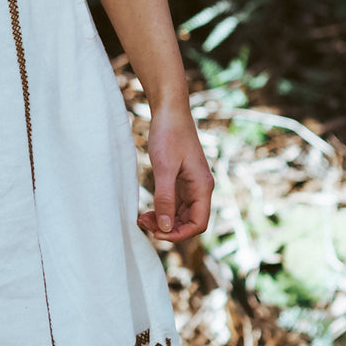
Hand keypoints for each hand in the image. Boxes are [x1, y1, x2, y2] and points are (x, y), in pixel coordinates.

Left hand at [138, 103, 212, 242]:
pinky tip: (148, 210)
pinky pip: (174, 203)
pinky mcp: (181, 180)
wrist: (169, 110)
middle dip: (168, 228)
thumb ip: (165, 198)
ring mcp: (191, 184)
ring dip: (164, 221)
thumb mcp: (164, 168)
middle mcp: (200, 188)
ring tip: (142, 218)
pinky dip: (162, 209)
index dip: (179, 234)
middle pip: (189, 222)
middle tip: (144, 224)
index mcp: (202, 186)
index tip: (157, 233)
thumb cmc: (169, 135)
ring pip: (180, 214)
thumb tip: (165, 228)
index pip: (198, 224)